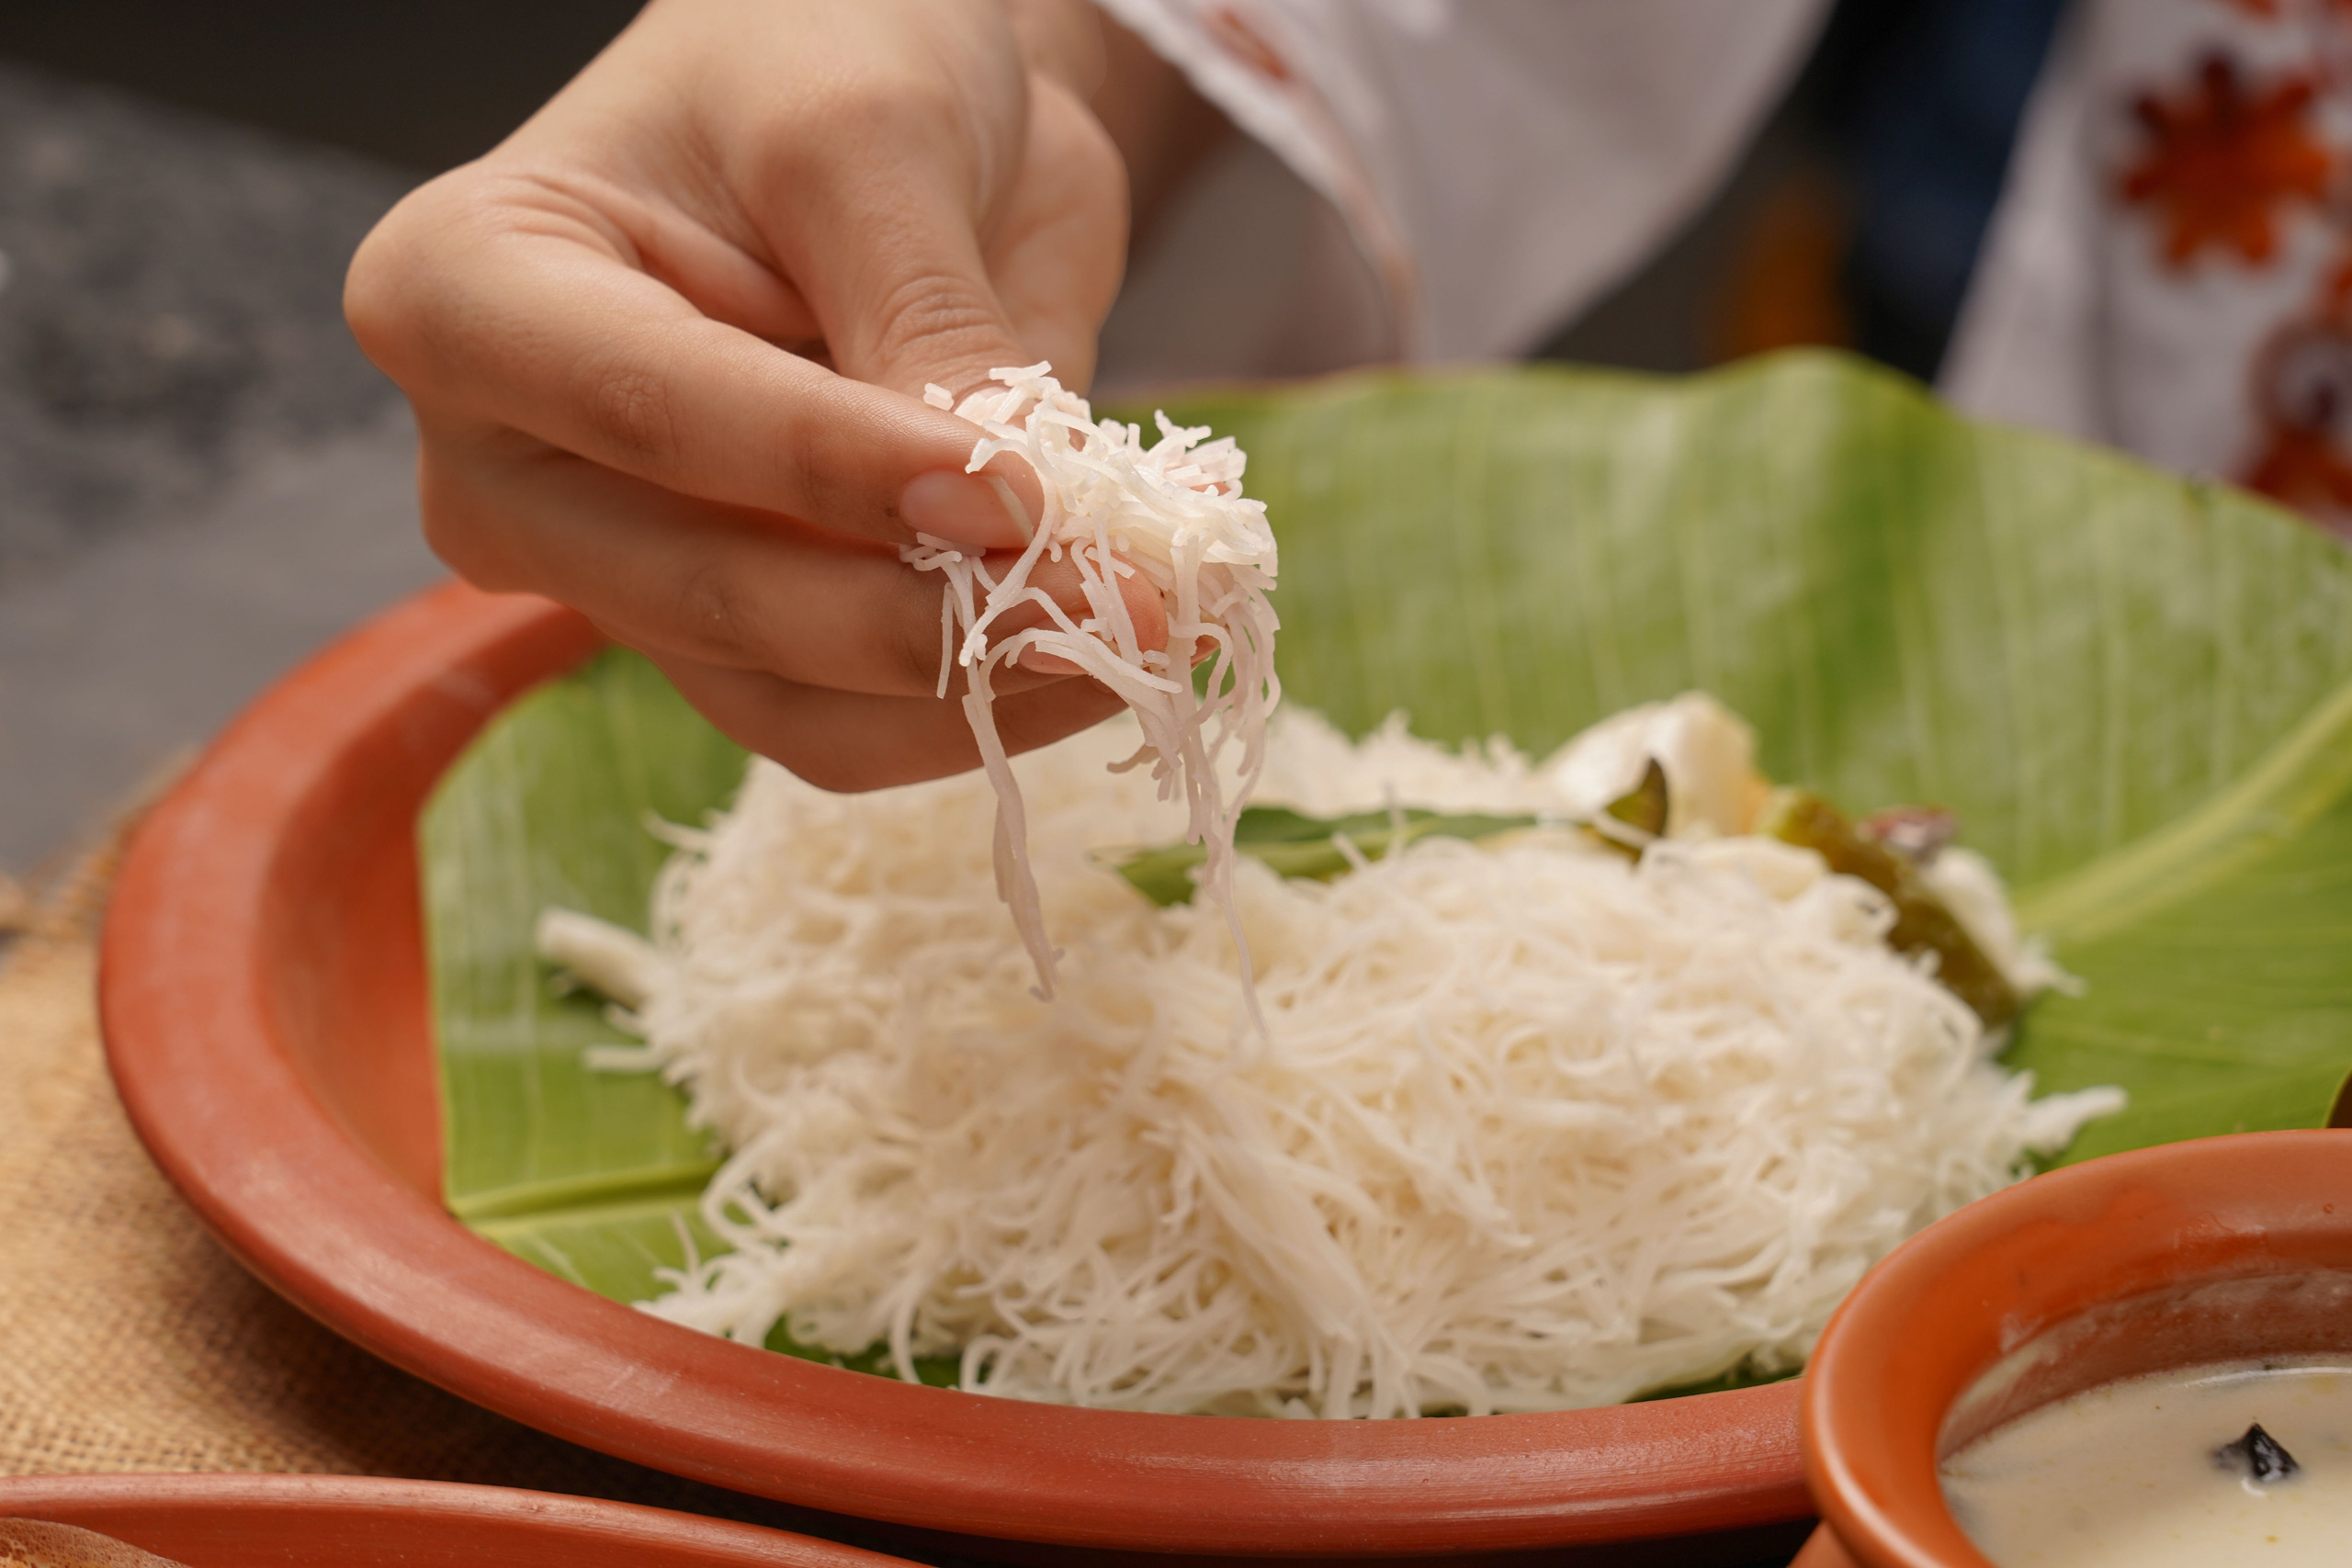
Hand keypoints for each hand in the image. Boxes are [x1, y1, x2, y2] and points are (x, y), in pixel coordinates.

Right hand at [346, 0, 1166, 789]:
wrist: (878, 100)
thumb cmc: (821, 48)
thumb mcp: (872, 132)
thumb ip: (920, 316)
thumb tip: (997, 513)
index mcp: (468, 294)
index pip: (649, 414)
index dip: (832, 472)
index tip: (1016, 496)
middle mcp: (509, 462)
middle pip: (708, 595)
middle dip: (929, 617)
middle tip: (1129, 603)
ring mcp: (617, 570)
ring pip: (788, 700)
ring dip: (979, 688)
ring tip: (1150, 628)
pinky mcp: (732, 633)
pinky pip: (849, 723)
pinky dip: (984, 705)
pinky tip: (1108, 653)